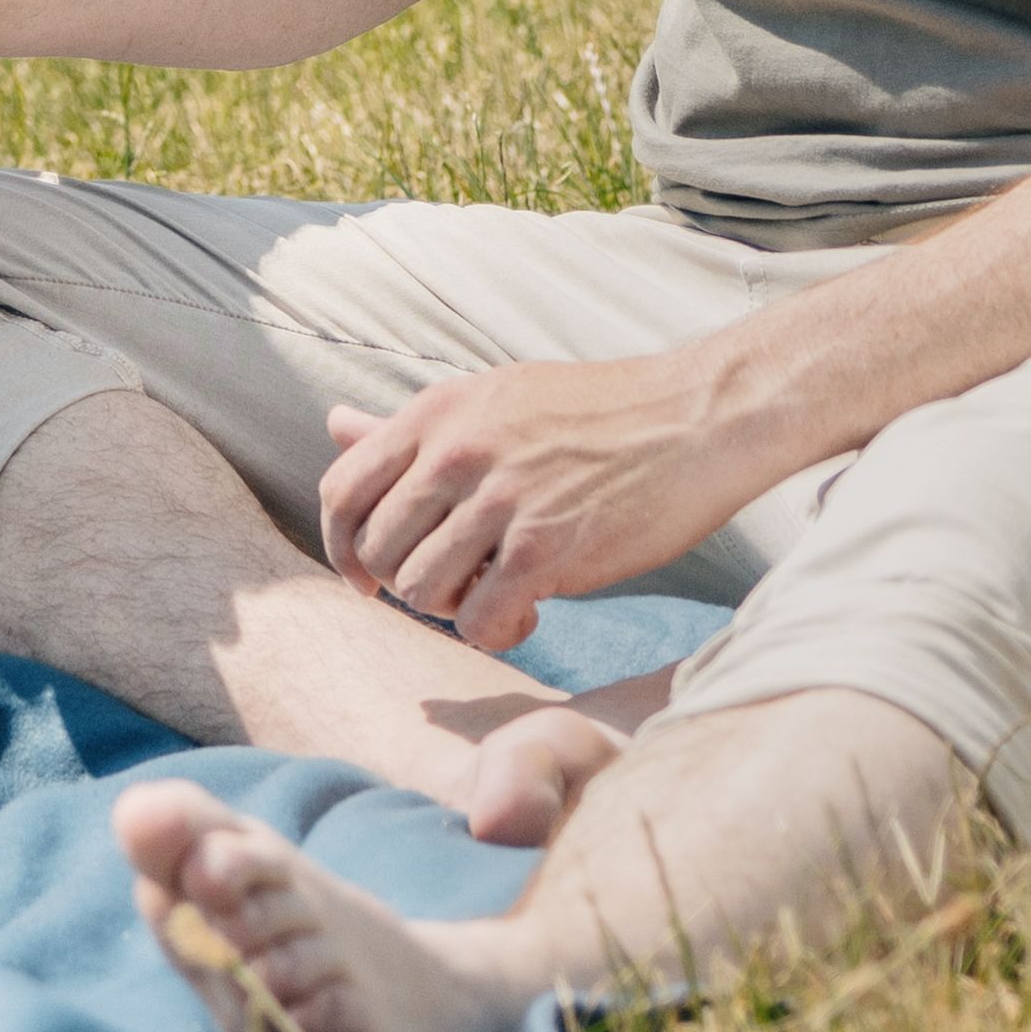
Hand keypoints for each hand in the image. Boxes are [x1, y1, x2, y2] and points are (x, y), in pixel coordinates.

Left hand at [314, 358, 784, 649]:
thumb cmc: (597, 412)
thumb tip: (335, 422)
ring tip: (498, 592)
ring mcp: (499, 500)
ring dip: (454, 609)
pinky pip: (478, 622)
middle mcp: (456, 453)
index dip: (344, 547)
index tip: (371, 577)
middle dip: (408, 583)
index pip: (341, 491)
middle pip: (378, 551)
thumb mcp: (492, 399)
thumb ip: (411, 427)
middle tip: (460, 583)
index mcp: (437, 412)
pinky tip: (533, 611)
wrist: (696, 418)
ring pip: (421, 592)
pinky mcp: (545, 548)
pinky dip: (497, 631)